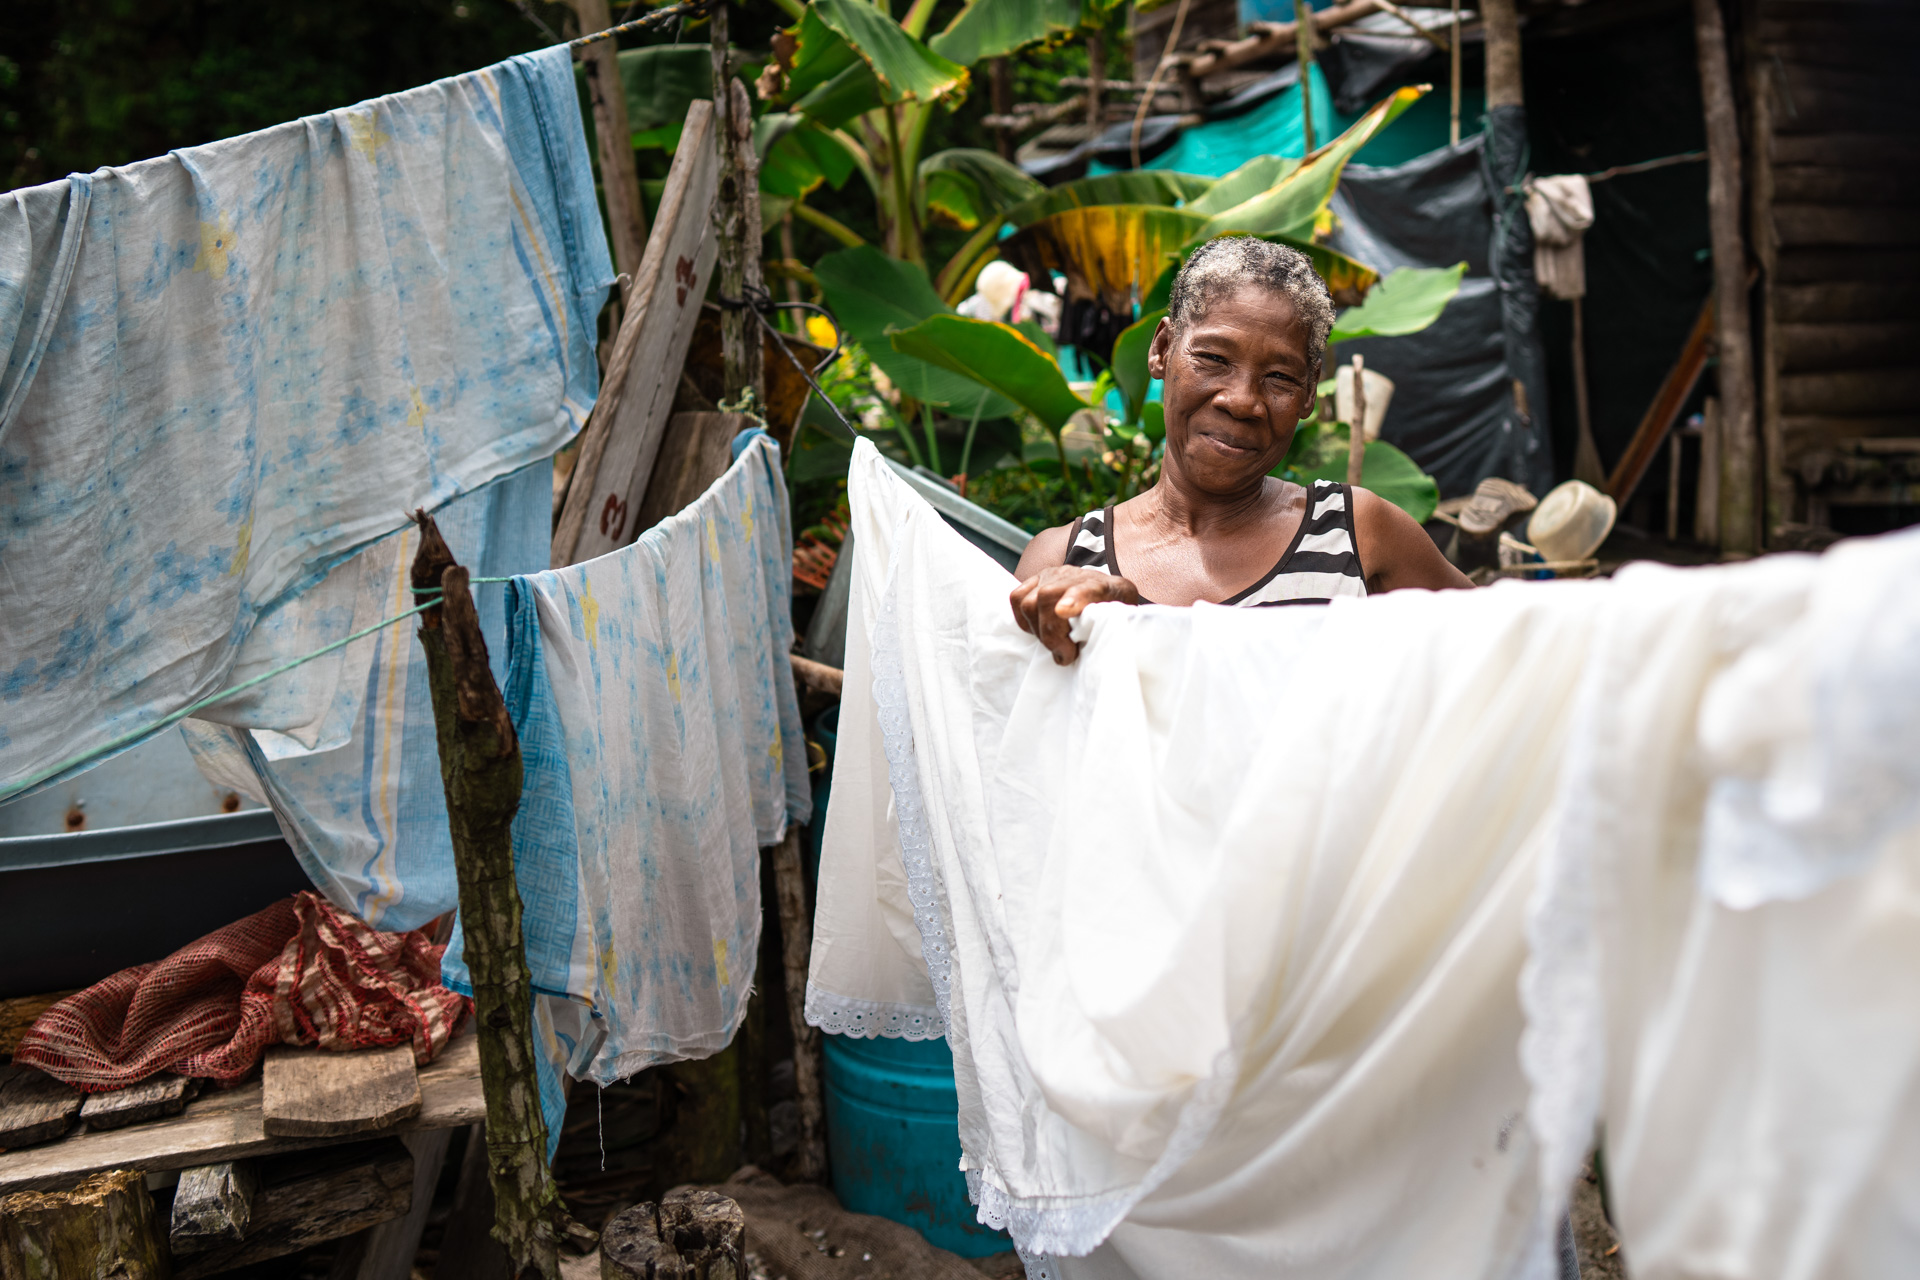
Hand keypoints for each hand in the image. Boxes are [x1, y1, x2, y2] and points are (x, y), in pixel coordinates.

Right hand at [1008, 567, 1140, 664]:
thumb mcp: (1125, 615)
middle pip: (1047, 598)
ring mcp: (1051, 575)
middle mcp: (1072, 576)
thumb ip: (1118, 624)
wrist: (1106, 587)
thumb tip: (1108, 643)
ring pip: (1028, 602)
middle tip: (1065, 655)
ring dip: (1037, 631)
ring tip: (1054, 645)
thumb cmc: (1113, 607)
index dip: (1073, 599)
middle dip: (1051, 634)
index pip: (1085, 588)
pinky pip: (1017, 598)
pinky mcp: (1036, 579)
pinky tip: (1038, 630)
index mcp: (1101, 587)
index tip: (1064, 612)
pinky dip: (1022, 620)